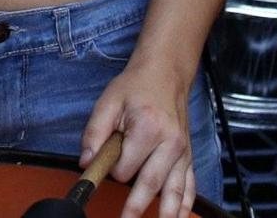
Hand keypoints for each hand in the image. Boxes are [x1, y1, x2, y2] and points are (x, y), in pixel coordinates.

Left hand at [83, 55, 196, 217]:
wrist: (165, 73)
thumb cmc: (136, 87)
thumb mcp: (108, 102)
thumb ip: (94, 133)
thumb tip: (86, 163)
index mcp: (147, 128)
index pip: (126, 167)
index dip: (113, 169)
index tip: (107, 163)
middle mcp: (170, 143)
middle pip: (151, 184)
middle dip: (136, 206)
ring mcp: (183, 152)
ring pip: (175, 190)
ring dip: (167, 213)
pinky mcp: (188, 156)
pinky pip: (190, 185)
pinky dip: (186, 204)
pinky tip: (180, 216)